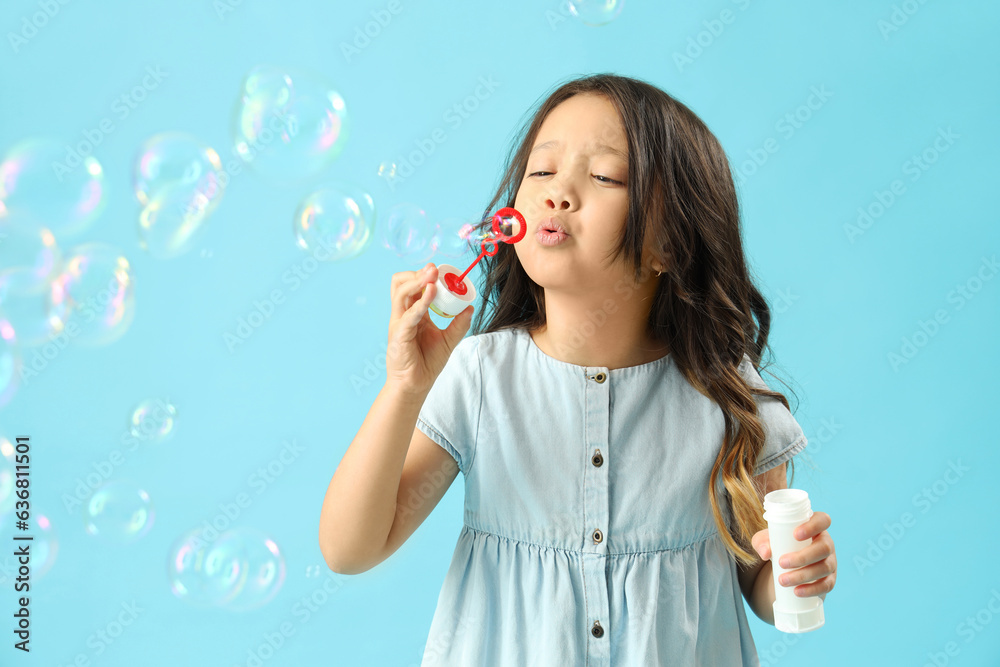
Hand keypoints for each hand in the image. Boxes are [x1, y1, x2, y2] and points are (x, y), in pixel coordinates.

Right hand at [386, 262, 473, 395]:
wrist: (416, 385)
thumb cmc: (427, 363)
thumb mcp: (448, 340)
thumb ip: (458, 324)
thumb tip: (470, 307)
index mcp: (413, 313)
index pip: (413, 286)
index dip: (424, 275)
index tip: (440, 270)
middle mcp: (403, 314)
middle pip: (401, 284)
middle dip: (417, 273)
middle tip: (434, 269)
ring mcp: (399, 323)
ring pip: (401, 292)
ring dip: (417, 281)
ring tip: (432, 276)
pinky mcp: (398, 334)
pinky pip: (409, 314)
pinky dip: (421, 302)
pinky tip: (431, 293)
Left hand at [751, 511, 836, 600]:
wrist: (785, 566)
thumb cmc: (777, 544)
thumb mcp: (765, 540)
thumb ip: (762, 542)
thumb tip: (765, 553)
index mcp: (814, 527)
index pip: (822, 520)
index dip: (813, 526)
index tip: (795, 535)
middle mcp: (826, 543)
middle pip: (824, 548)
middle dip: (803, 557)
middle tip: (781, 563)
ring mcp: (830, 561)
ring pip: (824, 567)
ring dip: (803, 575)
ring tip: (782, 580)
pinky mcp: (830, 579)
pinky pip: (826, 585)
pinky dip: (812, 589)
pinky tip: (797, 592)